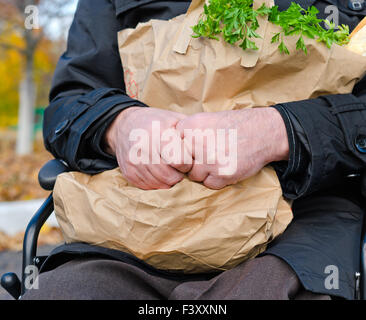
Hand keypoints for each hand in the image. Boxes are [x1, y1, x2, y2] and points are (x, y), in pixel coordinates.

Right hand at [104, 107, 191, 189]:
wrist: (124, 125)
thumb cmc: (156, 123)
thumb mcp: (174, 119)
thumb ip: (190, 132)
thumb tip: (207, 148)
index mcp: (158, 132)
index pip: (179, 161)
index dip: (186, 163)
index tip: (186, 158)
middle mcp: (143, 147)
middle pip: (170, 177)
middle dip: (178, 174)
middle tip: (177, 165)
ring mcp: (133, 161)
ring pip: (159, 183)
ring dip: (168, 179)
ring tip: (167, 167)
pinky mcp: (128, 172)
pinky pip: (148, 186)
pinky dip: (156, 182)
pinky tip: (157, 171)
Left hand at [173, 107, 288, 188]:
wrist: (263, 132)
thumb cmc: (234, 125)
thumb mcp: (206, 119)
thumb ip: (187, 133)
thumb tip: (168, 151)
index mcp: (191, 126)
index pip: (172, 147)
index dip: (183, 151)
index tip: (194, 148)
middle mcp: (198, 143)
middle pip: (182, 164)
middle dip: (192, 162)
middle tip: (208, 155)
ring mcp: (210, 160)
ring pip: (194, 176)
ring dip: (204, 172)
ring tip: (218, 159)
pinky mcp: (223, 175)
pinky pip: (209, 184)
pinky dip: (216, 179)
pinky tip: (225, 167)